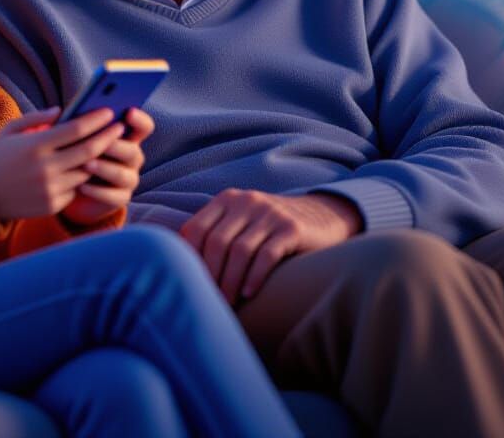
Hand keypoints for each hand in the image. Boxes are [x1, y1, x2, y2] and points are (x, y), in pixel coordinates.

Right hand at [0, 107, 125, 220]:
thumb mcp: (10, 130)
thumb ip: (37, 117)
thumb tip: (63, 110)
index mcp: (35, 145)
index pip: (75, 130)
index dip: (96, 120)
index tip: (110, 112)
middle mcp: (45, 168)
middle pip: (88, 151)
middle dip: (108, 137)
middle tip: (121, 128)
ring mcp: (49, 189)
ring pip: (86, 172)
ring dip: (97, 159)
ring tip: (108, 146)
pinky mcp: (52, 205)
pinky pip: (75, 189)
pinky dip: (80, 178)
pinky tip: (87, 167)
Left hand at [62, 107, 155, 224]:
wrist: (73, 186)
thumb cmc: (76, 151)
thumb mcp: (77, 136)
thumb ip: (77, 123)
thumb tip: (60, 111)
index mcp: (127, 136)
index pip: (144, 126)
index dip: (140, 119)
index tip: (129, 112)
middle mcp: (132, 157)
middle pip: (133, 151)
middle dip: (117, 147)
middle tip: (102, 143)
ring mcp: (128, 178)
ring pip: (123, 175)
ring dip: (104, 169)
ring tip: (86, 164)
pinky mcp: (120, 198)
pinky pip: (114, 197)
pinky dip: (97, 192)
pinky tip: (81, 186)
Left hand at [179, 190, 362, 304]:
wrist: (322, 216)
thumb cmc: (270, 230)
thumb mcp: (242, 222)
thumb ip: (216, 235)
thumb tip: (181, 268)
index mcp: (226, 200)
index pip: (195, 229)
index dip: (189, 258)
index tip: (189, 283)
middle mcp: (245, 201)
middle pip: (216, 242)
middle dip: (210, 275)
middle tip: (209, 301)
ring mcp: (269, 213)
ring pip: (240, 250)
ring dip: (230, 282)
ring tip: (228, 304)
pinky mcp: (291, 228)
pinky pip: (267, 255)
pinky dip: (254, 277)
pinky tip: (249, 294)